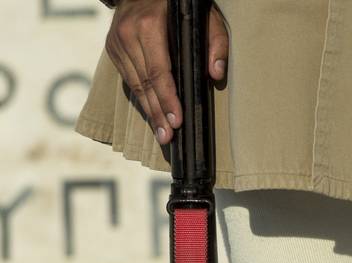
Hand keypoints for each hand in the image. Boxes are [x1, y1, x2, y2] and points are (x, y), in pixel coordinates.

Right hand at [105, 0, 228, 145]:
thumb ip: (216, 42)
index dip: (167, 99)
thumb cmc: (178, 3)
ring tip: (161, 133)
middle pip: (144, 83)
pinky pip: (127, 78)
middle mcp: (128, 35)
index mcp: (149, 26)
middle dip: (158, 113)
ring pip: (134, 84)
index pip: (159, 72)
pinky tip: (151, 114)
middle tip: (168, 138)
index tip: (176, 121)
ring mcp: (117, 42)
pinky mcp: (113, 47)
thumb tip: (215, 75)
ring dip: (148, 110)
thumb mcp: (205, 17)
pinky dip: (140, 97)